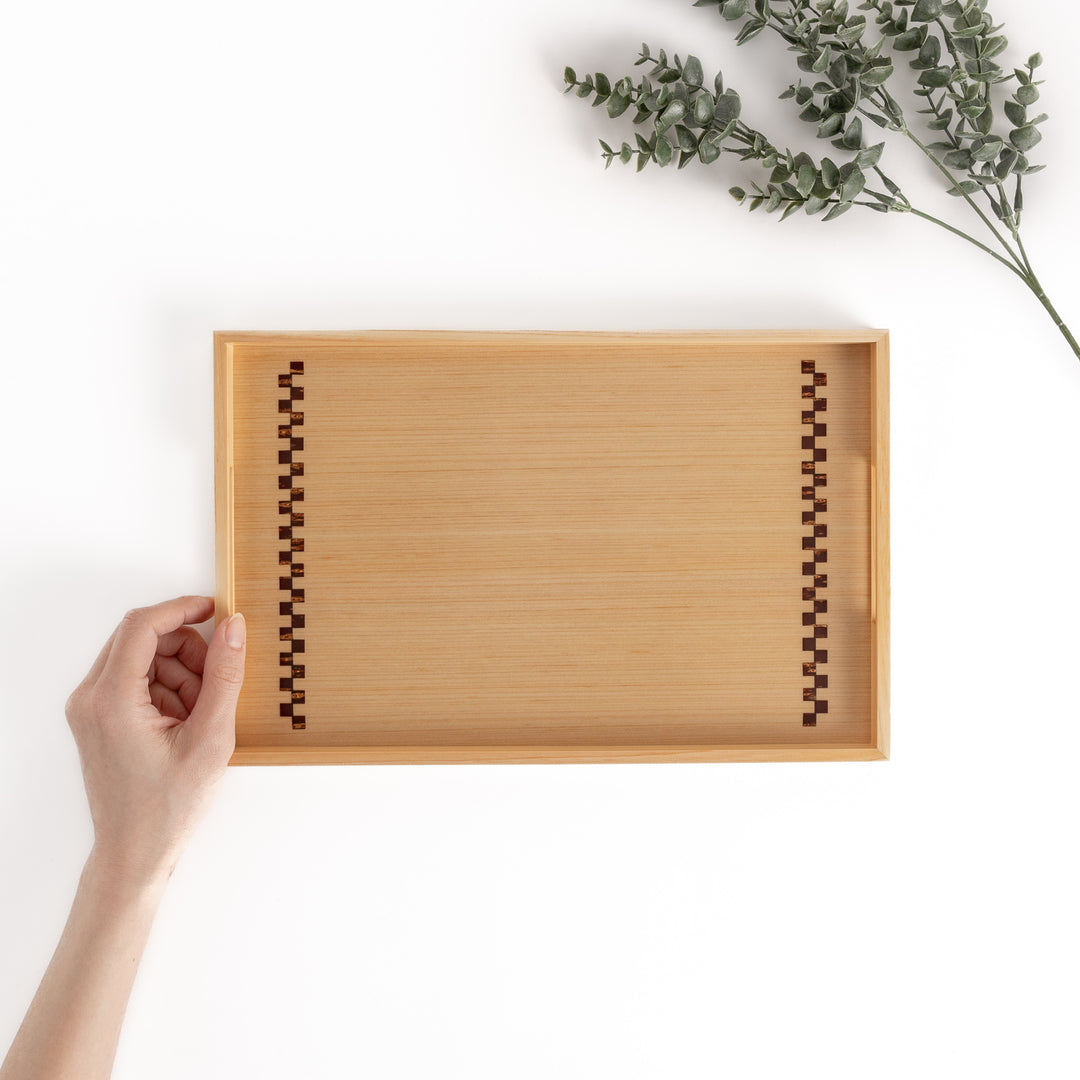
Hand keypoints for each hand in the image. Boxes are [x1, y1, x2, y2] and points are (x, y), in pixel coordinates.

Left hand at [64, 596, 245, 887]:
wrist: (135, 852)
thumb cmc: (168, 807)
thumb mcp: (211, 738)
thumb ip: (225, 675)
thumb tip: (235, 627)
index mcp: (111, 700)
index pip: (142, 626)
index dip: (182, 609)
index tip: (215, 609)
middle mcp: (90, 698)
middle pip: (142, 638)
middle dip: (186, 649)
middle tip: (214, 683)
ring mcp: (90, 708)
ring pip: (142, 657)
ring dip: (179, 672)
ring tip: (199, 715)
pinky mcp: (97, 717)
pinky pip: (136, 679)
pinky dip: (166, 688)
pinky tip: (184, 722)